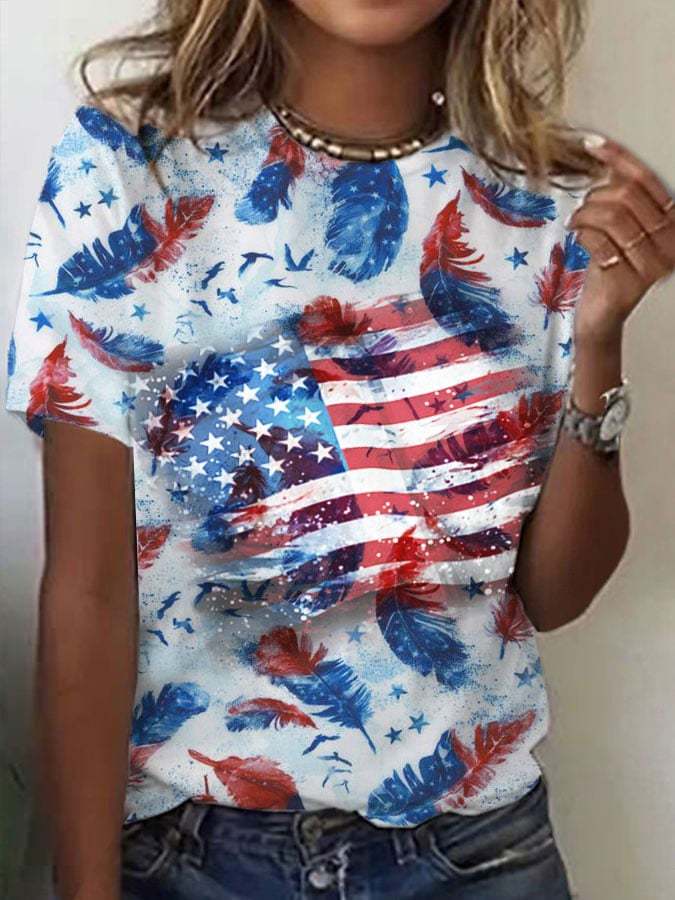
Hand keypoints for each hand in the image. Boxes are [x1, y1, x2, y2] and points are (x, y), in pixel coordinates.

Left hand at [568, 135, 674, 344]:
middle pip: (627, 196)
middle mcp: (671, 242)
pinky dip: (582, 234)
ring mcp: (654, 263)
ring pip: (612, 217)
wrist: (602, 313)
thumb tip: (605, 155)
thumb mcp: (620, 227)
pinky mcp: (631, 281)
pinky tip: (578, 238)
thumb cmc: (611, 267)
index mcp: (673, 222)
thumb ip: (621, 196)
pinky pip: (599, 242)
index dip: (618, 158)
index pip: (645, 180)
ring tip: (576, 223)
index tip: (591, 144)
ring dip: (585, 215)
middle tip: (582, 208)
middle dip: (596, 195)